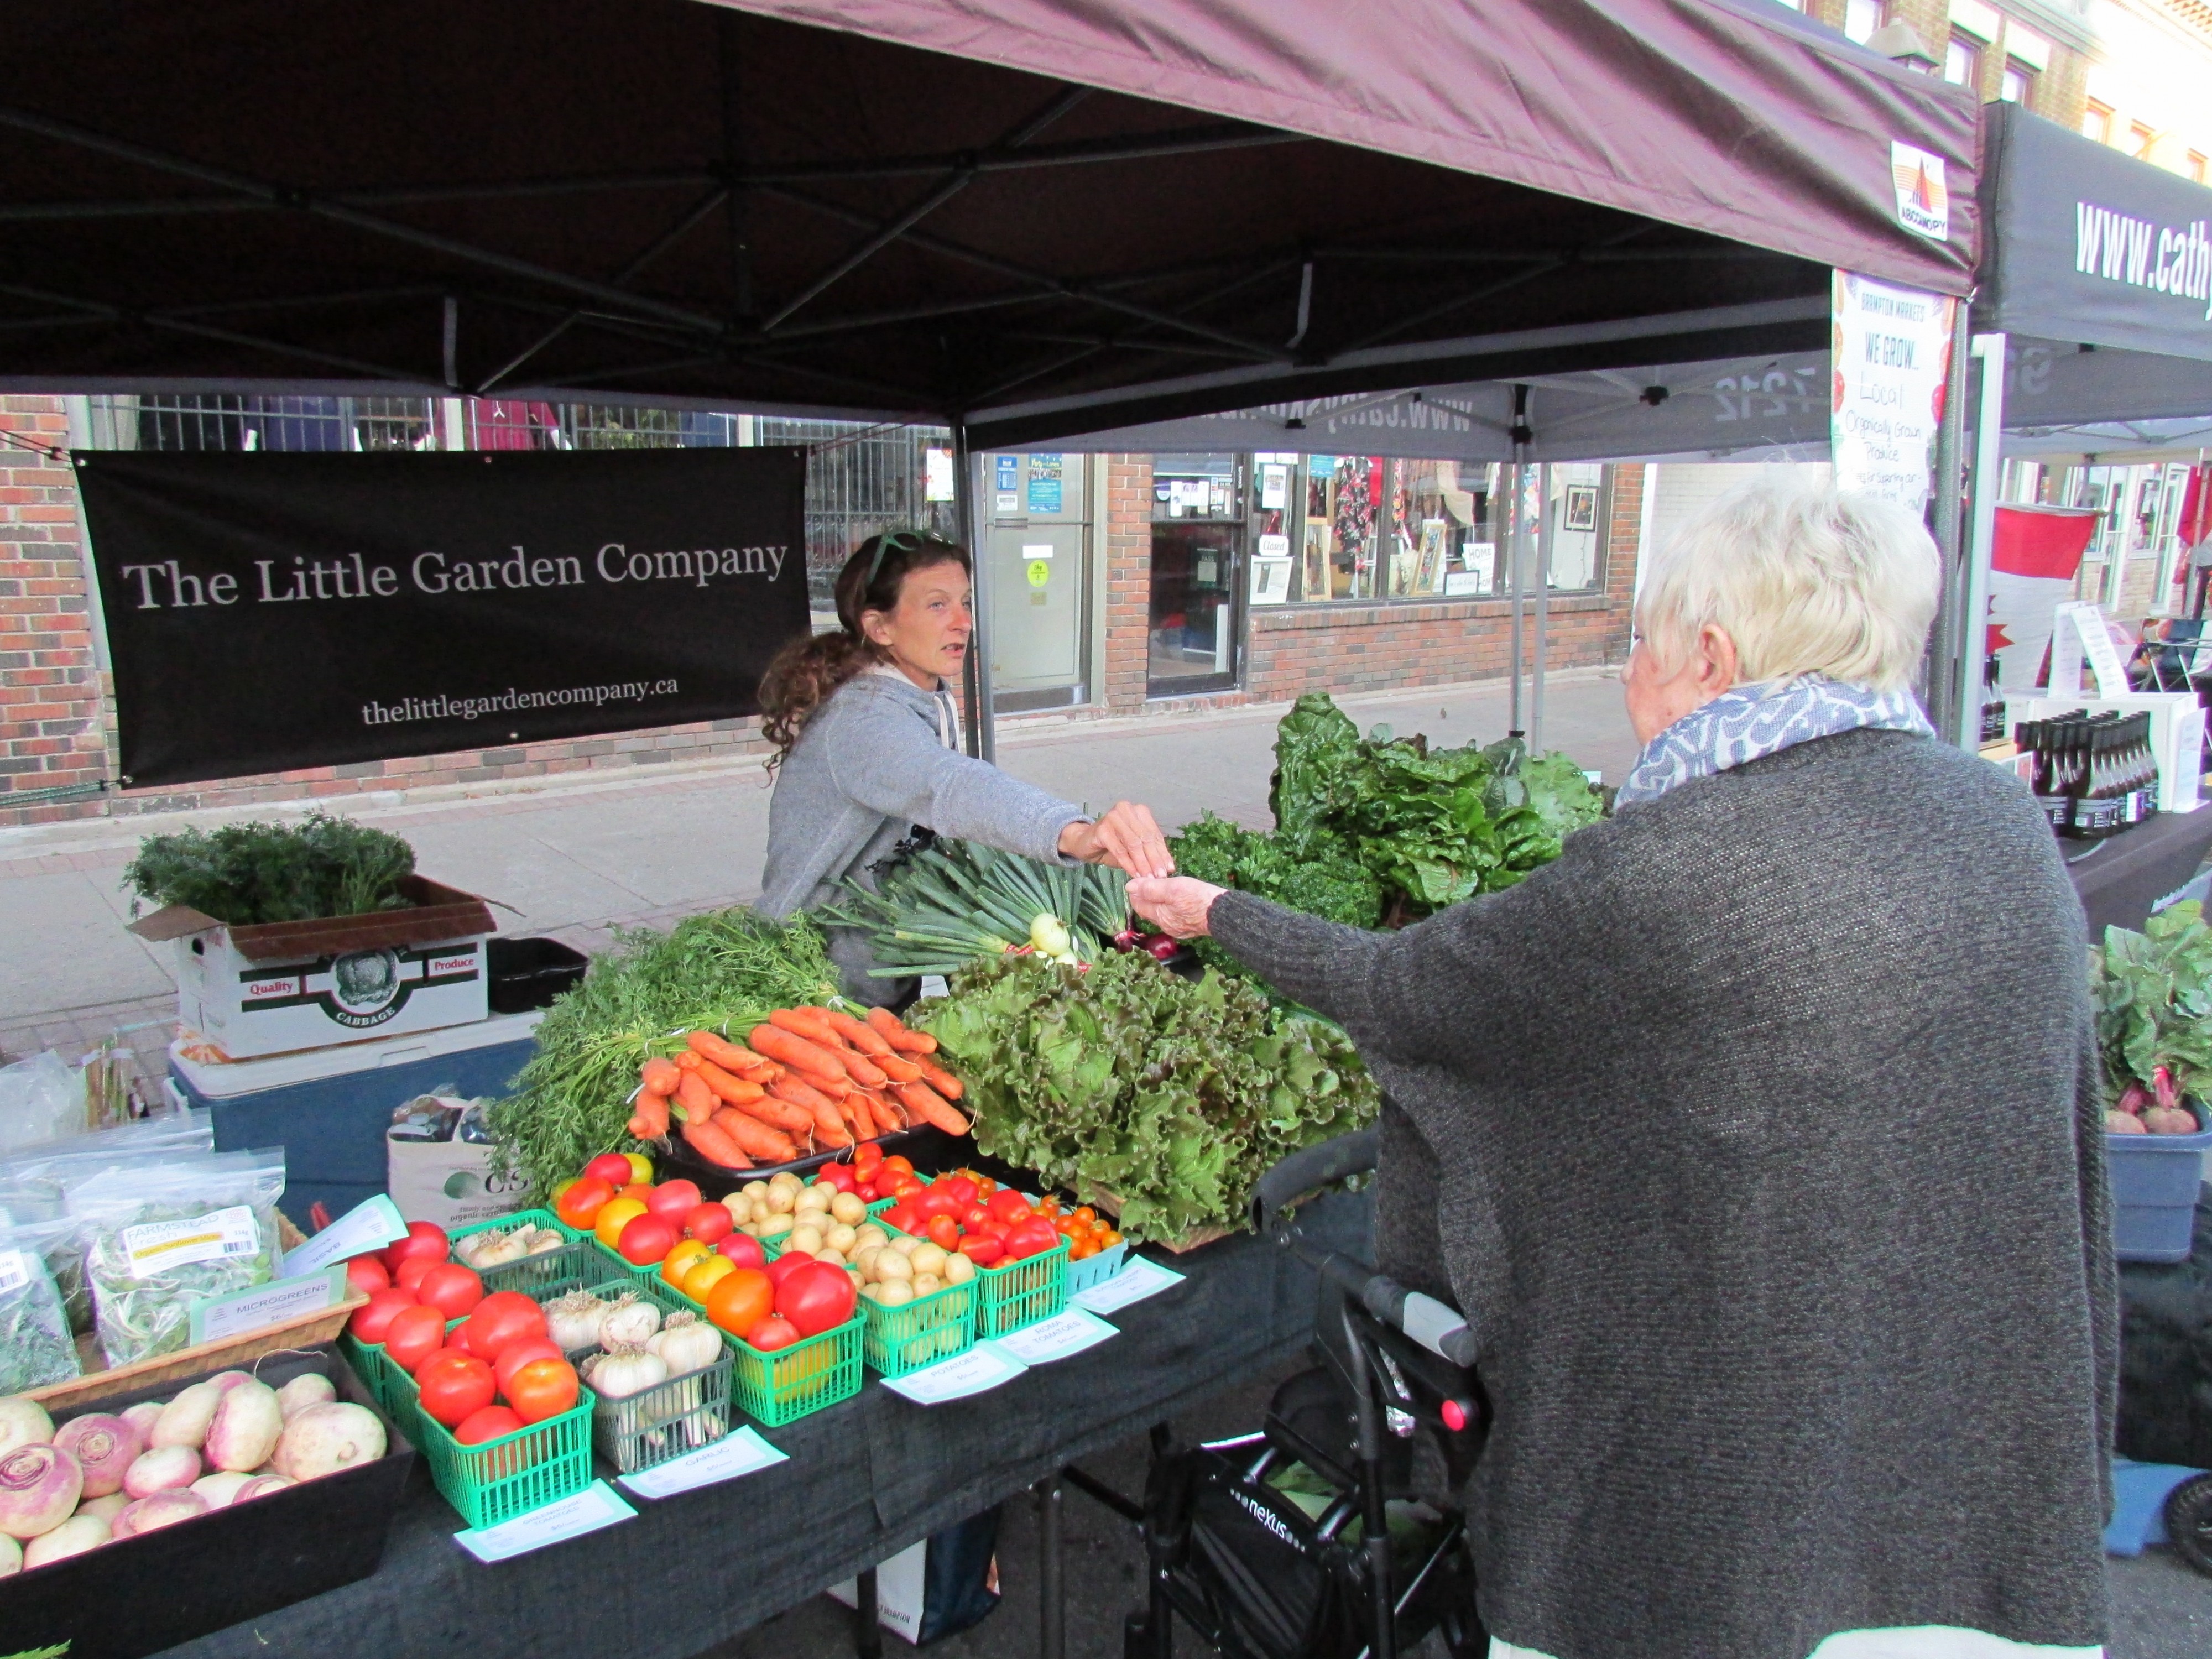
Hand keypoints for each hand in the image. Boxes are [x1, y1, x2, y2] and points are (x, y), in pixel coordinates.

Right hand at [1061, 801, 1175, 878]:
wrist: (1084, 841)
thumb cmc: (1112, 844)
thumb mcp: (1134, 848)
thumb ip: (1149, 853)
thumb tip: (1168, 868)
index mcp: (1139, 811)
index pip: (1154, 834)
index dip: (1163, 853)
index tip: (1169, 869)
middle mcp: (1127, 809)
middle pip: (1145, 838)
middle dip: (1154, 860)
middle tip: (1159, 877)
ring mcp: (1113, 817)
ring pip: (1134, 844)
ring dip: (1142, 864)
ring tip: (1148, 879)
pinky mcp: (1102, 829)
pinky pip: (1119, 850)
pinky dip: (1128, 864)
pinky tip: (1134, 874)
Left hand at [1127, 876, 1223, 938]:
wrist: (1222, 913)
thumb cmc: (1197, 898)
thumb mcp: (1172, 888)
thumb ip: (1150, 888)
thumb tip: (1129, 886)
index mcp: (1159, 916)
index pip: (1138, 905)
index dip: (1136, 892)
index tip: (1138, 880)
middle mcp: (1166, 926)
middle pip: (1150, 911)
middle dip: (1147, 897)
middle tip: (1150, 882)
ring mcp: (1179, 929)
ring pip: (1163, 914)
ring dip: (1160, 903)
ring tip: (1164, 889)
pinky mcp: (1190, 928)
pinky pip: (1175, 917)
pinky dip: (1171, 908)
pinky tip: (1178, 901)